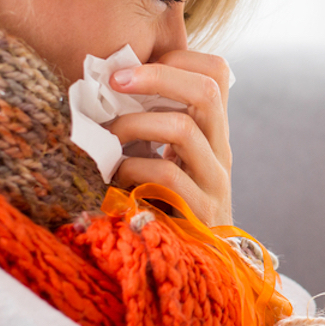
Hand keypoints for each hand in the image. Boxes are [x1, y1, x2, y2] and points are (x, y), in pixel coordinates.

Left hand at [107, 50, 232, 225]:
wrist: (195, 267)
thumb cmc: (166, 206)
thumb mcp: (165, 157)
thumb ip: (152, 124)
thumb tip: (103, 84)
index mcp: (213, 131)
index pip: (217, 72)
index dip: (178, 57)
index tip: (132, 68)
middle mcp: (221, 151)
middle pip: (207, 90)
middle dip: (156, 76)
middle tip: (114, 81)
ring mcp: (215, 182)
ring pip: (185, 129)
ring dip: (134, 124)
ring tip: (107, 136)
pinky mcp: (200, 212)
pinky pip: (167, 176)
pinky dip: (132, 168)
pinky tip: (113, 175)